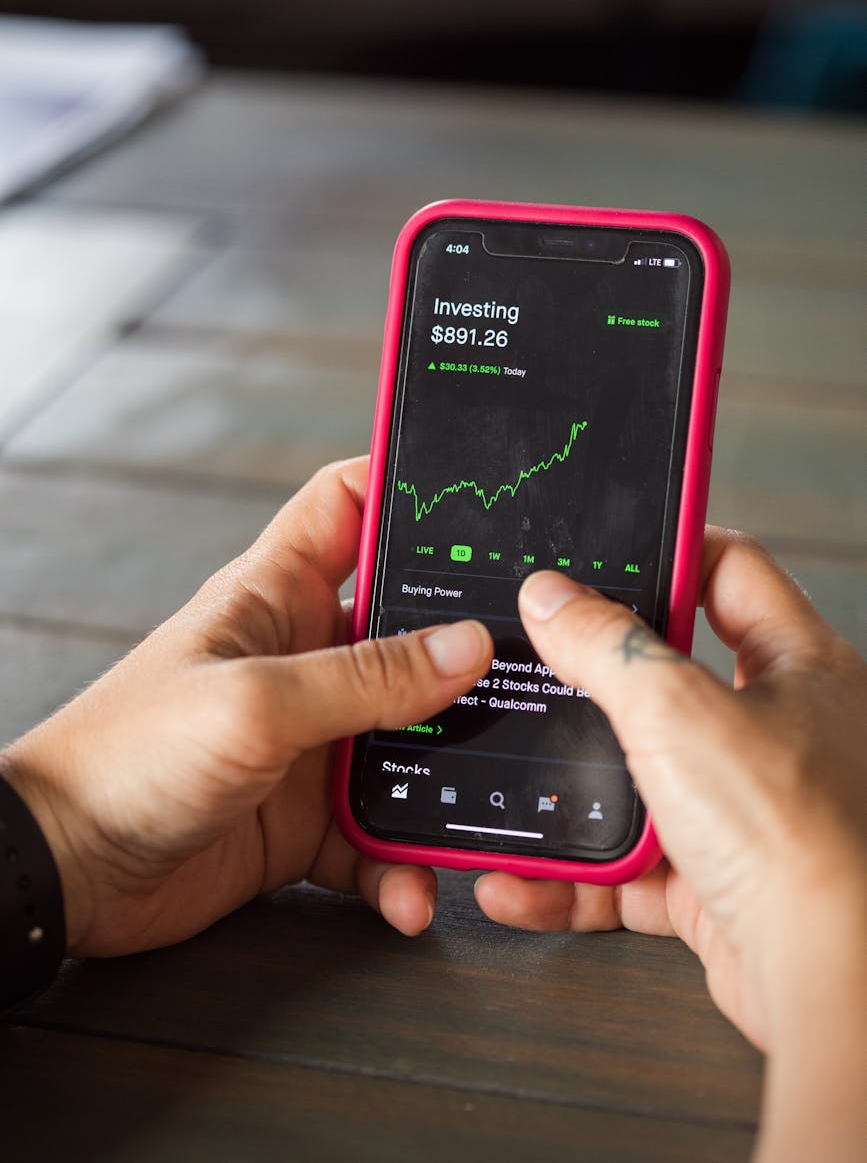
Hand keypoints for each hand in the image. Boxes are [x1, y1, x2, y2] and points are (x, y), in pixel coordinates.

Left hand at [0, 457, 491, 956]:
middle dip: (464, 645)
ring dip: (447, 773)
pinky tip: (411, 890)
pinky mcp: (309, 815)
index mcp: (276, 596)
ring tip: (487, 797)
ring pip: (409, 739)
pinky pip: (379, 833)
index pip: (349, 506)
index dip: (404, 486)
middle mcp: (303, 659)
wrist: (66, 870)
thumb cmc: (126, 756)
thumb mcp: (255, 701)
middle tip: (528, 662)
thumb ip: (365, 677)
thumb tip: (465, 647)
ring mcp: (310, 738)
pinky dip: (401, 865)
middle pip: (407, 628)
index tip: (479, 495)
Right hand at [474, 531, 866, 1160]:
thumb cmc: (796, 836)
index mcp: (798, 665)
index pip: (730, 573)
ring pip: (639, 778)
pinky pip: (625, 866)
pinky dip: (572, 876)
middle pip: (669, 677)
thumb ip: (608, 645)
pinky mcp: (713, 878)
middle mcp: (778, 731)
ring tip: (512, 775)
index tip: (602, 551)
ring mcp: (743, 807)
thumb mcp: (677, 710)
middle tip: (540, 661)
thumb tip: (554, 597)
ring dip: (569, 788)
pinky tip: (523, 875)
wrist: (826, 979)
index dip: (668, 553)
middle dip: (598, 682)